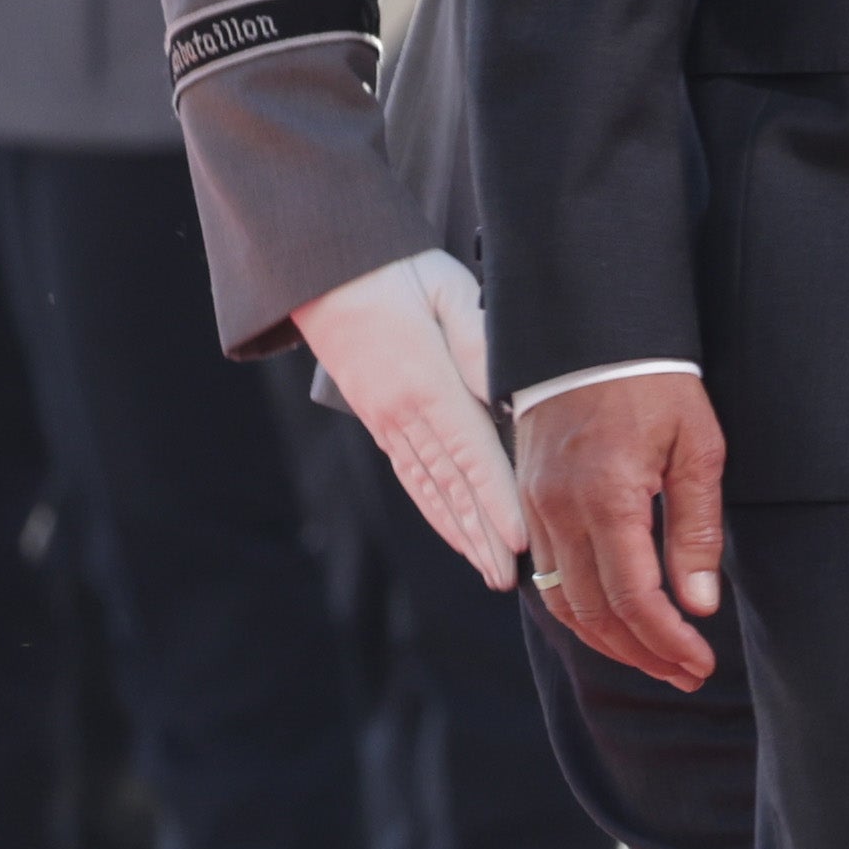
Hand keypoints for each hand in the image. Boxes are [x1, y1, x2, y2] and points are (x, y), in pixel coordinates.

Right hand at [294, 249, 519, 590]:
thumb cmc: (398, 270)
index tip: (521, 540)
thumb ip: (479, 345)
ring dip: (460, 532)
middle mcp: (402, 413)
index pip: (471, 455)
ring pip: (428, 488)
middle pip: (450, 486)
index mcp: (424, 384)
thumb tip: (508, 395)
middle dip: (482, 536)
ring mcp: (387, 420)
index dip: (497, 502)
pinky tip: (455, 531)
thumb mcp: (449, 292)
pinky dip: (435, 508)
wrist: (327, 269)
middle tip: (511, 580)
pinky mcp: (381, 419)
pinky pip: (411, 473)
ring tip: (488, 570)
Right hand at [516, 372, 732, 693]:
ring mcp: (534, 509)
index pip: (634, 599)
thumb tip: (699, 605)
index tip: (700, 663)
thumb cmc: (654, 385)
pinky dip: (580, 608)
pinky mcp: (527, 502)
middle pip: (594, 613)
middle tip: (686, 673)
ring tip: (656, 658)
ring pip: (562, 602)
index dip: (668, 641)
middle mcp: (558, 513)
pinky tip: (616, 619)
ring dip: (609, 640)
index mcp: (606, 500)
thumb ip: (696, 530)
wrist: (588, 335)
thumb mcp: (696, 450)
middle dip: (642, 653)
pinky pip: (546, 574)